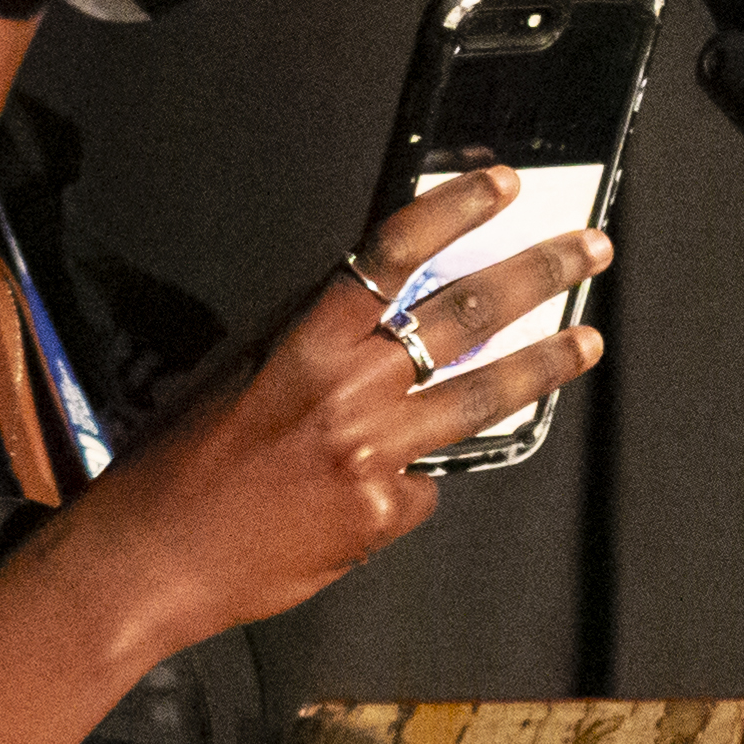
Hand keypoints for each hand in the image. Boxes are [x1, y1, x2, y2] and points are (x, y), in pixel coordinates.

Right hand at [0, 167, 608, 743]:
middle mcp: (350, 390)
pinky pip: (425, 487)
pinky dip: (418, 480)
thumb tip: (387, 330)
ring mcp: (375, 455)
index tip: (505, 185)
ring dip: (543, 365)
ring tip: (587, 343)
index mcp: (306, 341)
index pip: (395, 255)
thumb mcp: (242, 375)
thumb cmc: (179, 463)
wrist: (152, 557)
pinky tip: (393, 488)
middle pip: (464, 316)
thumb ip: (318, 349)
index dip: (456, 212)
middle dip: (538, 275)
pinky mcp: (382, 515)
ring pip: (479, 398)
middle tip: (591, 250)